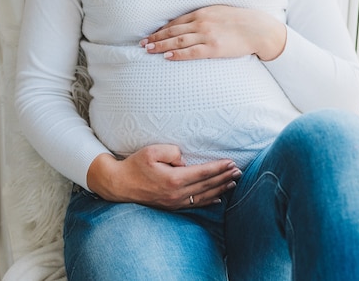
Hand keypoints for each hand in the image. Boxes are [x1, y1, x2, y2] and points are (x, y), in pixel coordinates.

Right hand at [87, 145, 241, 209]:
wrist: (119, 185)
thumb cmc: (134, 165)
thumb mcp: (151, 151)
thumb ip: (171, 151)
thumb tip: (184, 159)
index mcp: (174, 179)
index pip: (203, 172)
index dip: (219, 168)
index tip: (231, 163)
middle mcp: (177, 193)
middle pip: (207, 185)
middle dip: (224, 177)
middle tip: (238, 171)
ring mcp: (175, 202)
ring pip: (204, 195)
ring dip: (220, 188)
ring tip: (233, 182)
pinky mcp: (172, 206)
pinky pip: (195, 204)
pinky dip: (208, 201)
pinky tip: (218, 198)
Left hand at [140, 5, 285, 60]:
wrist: (259, 29)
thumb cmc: (240, 21)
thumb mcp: (219, 13)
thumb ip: (204, 17)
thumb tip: (190, 25)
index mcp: (202, 13)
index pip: (176, 22)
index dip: (161, 29)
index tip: (150, 34)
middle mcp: (201, 23)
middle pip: (172, 31)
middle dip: (155, 37)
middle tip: (142, 44)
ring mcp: (207, 35)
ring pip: (178, 41)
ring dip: (161, 45)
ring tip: (148, 50)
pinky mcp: (213, 48)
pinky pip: (191, 52)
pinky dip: (177, 54)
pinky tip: (167, 57)